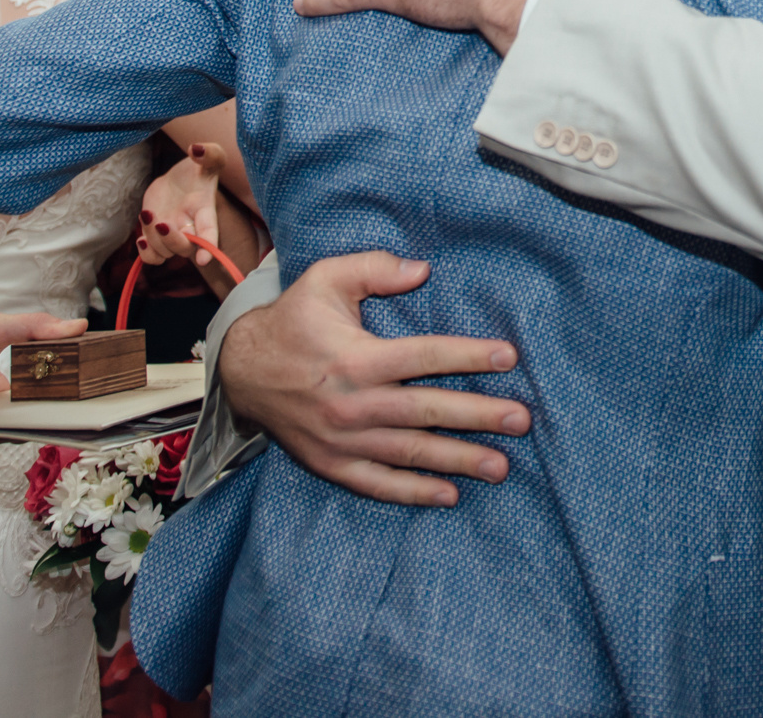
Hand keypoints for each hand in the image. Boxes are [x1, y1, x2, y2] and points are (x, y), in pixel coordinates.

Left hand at [138, 143, 224, 269]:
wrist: (180, 181)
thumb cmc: (199, 169)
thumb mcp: (210, 157)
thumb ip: (209, 153)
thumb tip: (197, 149)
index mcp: (205, 211)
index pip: (210, 233)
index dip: (208, 247)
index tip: (204, 258)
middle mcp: (191, 228)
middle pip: (185, 248)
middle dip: (173, 240)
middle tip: (162, 222)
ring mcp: (173, 235)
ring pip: (164, 252)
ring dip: (154, 239)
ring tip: (149, 214)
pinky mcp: (156, 236)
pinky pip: (152, 257)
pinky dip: (146, 253)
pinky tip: (141, 239)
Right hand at [221, 251, 530, 506]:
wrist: (240, 372)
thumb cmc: (294, 320)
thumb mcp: (325, 279)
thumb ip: (374, 268)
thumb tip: (422, 269)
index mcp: (356, 357)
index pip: (423, 356)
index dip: (468, 356)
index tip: (509, 356)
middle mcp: (352, 403)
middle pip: (425, 411)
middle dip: (478, 416)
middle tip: (522, 420)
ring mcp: (342, 440)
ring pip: (408, 452)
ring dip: (457, 460)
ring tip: (501, 466)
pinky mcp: (331, 464)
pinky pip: (376, 484)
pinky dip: (413, 492)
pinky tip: (450, 494)